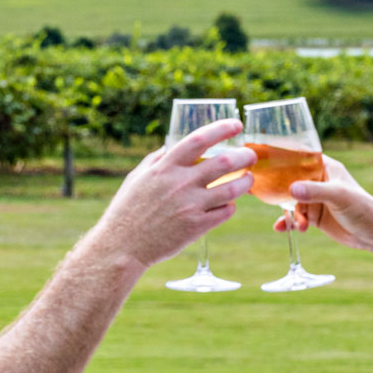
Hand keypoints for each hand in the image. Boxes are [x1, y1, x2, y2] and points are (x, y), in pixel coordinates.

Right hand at [89, 119, 255, 267]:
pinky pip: (225, 212)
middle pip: (224, 162)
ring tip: (248, 179)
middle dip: (244, 156)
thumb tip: (172, 145)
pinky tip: (229, 204)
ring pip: (232, 189)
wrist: (122, 246)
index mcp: (165, 167)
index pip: (199, 139)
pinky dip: (231, 206)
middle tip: (251, 155)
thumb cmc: (127, 210)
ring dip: (246, 182)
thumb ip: (157, 160)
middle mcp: (179, 184)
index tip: (236, 125)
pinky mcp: (196, 228)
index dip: (221, 129)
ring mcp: (190, 206)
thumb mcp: (137, 177)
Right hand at [272, 153, 372, 251]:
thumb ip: (314, 191)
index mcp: (326, 168)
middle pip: (292, 181)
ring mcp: (316, 200)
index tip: (266, 160)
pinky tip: (282, 228)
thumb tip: (291, 189)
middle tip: (263, 194)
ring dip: (291, 214)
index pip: (301, 157)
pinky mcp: (315, 217)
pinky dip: (289, 223)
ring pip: (292, 202)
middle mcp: (319, 182)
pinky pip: (296, 217)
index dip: (284, 158)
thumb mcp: (337, 196)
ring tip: (300, 225)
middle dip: (280, 189)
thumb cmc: (362, 207)